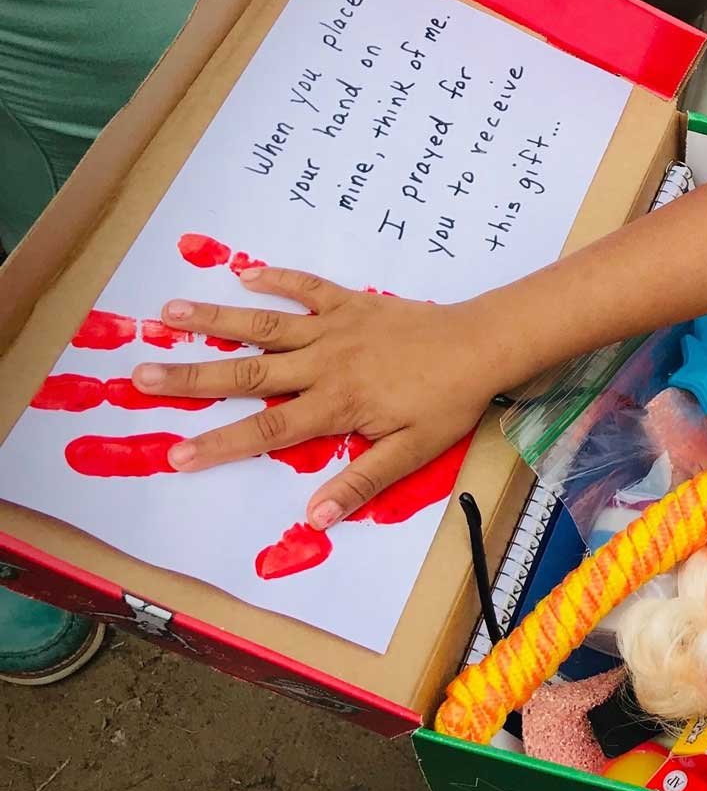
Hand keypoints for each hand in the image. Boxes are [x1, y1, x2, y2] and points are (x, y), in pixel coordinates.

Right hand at [131, 267, 524, 528]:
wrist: (482, 345)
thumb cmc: (449, 402)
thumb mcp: (412, 451)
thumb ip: (362, 480)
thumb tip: (316, 516)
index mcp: (337, 405)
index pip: (267, 432)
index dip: (221, 444)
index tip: (176, 454)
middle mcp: (325, 364)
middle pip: (248, 374)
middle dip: (192, 377)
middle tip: (140, 375)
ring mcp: (336, 329)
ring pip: (264, 326)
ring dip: (216, 320)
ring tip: (167, 313)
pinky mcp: (352, 303)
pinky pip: (307, 288)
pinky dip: (276, 279)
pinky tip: (244, 274)